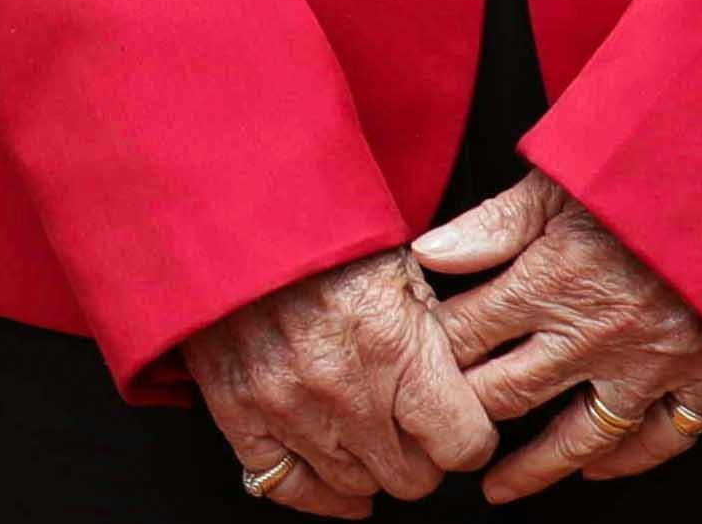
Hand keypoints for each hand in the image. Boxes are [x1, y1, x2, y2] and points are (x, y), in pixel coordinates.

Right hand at [182, 247, 499, 515]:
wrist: (231, 209)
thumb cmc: (318, 226)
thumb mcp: (402, 260)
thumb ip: (436, 325)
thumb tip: (469, 372)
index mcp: (395, 348)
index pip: (463, 445)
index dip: (469, 436)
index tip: (461, 423)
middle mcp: (344, 391)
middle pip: (411, 478)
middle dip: (422, 457)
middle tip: (414, 428)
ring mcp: (287, 408)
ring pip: (355, 485)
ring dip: (370, 466)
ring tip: (370, 436)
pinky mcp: (239, 411)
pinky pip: (283, 484)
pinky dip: (315, 492)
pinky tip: (335, 483)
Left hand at [412, 172, 701, 500]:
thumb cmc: (655, 166)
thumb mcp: (561, 179)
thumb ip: (494, 223)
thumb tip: (428, 252)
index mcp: (553, 279)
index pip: (470, 331)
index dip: (434, 349)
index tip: (411, 362)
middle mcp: (595, 333)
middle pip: (509, 393)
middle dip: (465, 415)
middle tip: (436, 433)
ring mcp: (651, 363)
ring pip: (581, 436)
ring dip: (535, 467)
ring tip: (498, 486)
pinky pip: (664, 437)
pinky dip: (629, 459)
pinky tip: (598, 466)